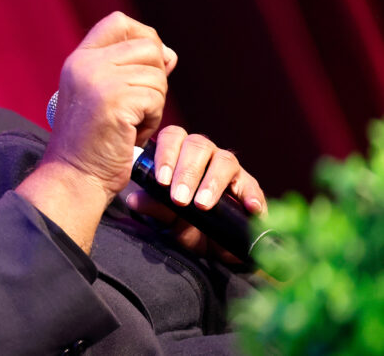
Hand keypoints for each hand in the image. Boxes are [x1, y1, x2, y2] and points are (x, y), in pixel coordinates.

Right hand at [43, 12, 176, 199]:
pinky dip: (152, 120)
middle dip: (154, 77)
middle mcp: (85, 64)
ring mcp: (98, 80)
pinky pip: (156, 98)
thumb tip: (169, 54)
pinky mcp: (114, 101)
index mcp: (79, 59)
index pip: (120, 22)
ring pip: (157, 75)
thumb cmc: (93, 142)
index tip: (147, 66)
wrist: (75, 176)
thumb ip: (131, 69)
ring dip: (154, 104)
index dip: (143, 38)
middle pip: (148, 46)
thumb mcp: (105, 96)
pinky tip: (132, 134)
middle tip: (136, 107)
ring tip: (130, 124)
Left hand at [124, 126, 266, 259]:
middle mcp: (205, 156)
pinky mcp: (249, 187)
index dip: (166, 155)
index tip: (161, 181)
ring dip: (212, 182)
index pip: (172, 137)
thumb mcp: (166, 219)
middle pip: (198, 145)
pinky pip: (252, 185)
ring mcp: (229, 169)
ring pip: (224, 159)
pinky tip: (248, 208)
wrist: (213, 249)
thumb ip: (153, 207)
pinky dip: (251, 195)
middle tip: (179, 198)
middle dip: (187, 172)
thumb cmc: (186, 225)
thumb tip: (133, 199)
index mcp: (179, 155)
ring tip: (203, 204)